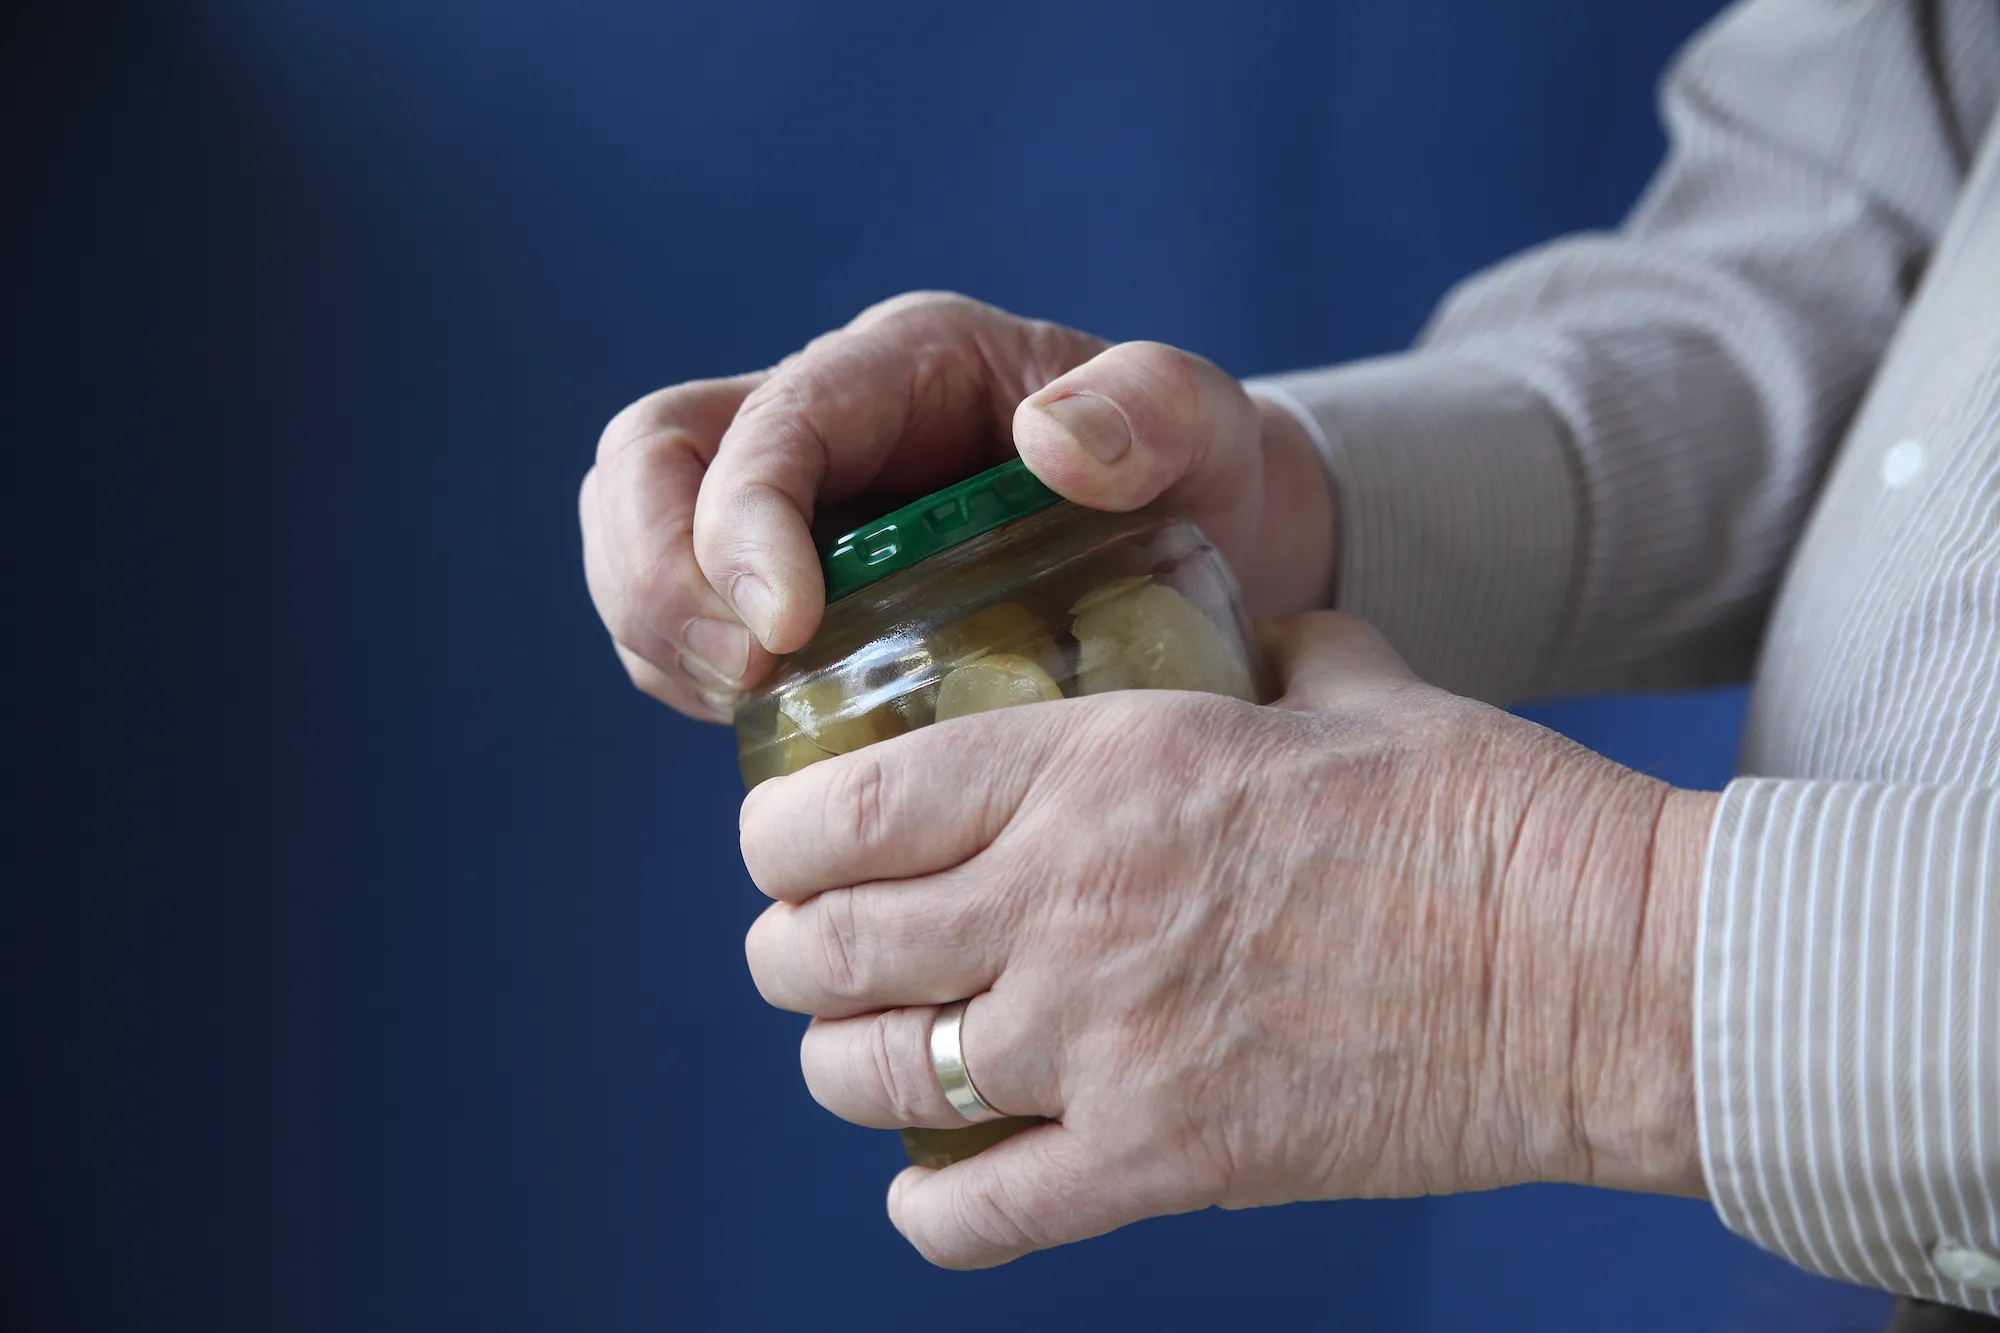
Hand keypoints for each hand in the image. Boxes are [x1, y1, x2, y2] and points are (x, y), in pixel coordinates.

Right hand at [578, 292, 1335, 720]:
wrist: (1203, 533)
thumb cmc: (1199, 474)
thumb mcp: (1208, 432)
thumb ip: (1158, 410)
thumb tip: (1051, 438)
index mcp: (902, 367)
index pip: (767, 421)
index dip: (740, 523)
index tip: (783, 633)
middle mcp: (822, 418)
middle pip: (648, 460)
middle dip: (656, 574)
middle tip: (740, 680)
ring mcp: (789, 499)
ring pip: (637, 534)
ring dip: (657, 630)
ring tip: (747, 709)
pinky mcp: (782, 578)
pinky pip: (680, 617)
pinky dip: (684, 673)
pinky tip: (769, 726)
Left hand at [739, 612, 1715, 1267]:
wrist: (1601, 970)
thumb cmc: (1488, 812)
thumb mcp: (1355, 687)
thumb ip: (1271, 655)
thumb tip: (1262, 635)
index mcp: (1100, 763)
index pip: (846, 804)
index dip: (775, 836)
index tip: (782, 847)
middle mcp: (1070, 899)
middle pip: (823, 948)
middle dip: (785, 953)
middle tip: (804, 954)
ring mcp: (1108, 1042)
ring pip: (870, 1081)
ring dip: (839, 1069)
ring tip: (860, 1058)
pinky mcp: (1166, 1162)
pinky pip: (975, 1216)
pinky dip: (928, 1212)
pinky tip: (938, 1186)